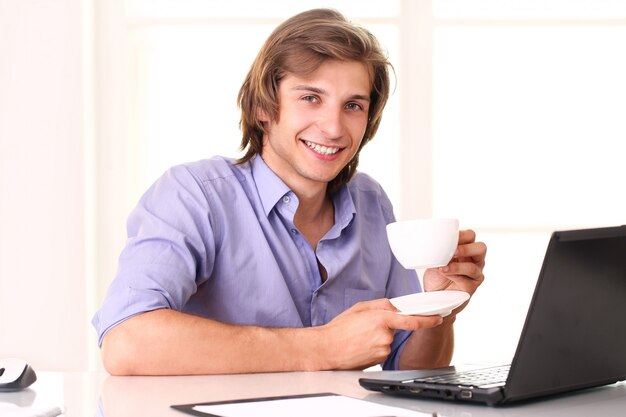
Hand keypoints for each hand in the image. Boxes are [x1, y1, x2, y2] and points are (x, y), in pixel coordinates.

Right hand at [319, 298, 442, 369]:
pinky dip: (375, 347)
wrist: (327, 350)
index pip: (410, 320)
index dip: (427, 320)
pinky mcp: (379, 359)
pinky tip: (361, 346)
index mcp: (380, 319)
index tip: (437, 318)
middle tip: (365, 328)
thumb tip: (394, 306)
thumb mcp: (359, 308)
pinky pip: (383, 350)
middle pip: (395, 328)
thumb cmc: (339, 329)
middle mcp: (384, 335)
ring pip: (388, 340)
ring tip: (360, 338)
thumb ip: (380, 304)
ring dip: (379, 337)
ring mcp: (382, 348)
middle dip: (385, 326)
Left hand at [423, 229, 486, 296]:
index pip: (471, 236)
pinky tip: (444, 273)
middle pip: (481, 248)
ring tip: (443, 266)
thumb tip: (430, 243)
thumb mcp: (435, 258)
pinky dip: (453, 276)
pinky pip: (465, 281)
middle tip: (453, 251)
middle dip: (466, 249)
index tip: (449, 237)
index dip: (462, 234)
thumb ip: (438, 250)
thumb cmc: (437, 274)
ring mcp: (475, 274)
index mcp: (466, 249)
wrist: (433, 294)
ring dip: (456, 266)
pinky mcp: (471, 287)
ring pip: (472, 268)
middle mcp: (475, 260)